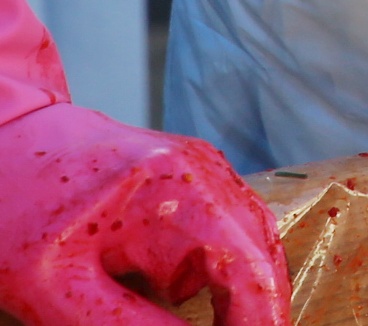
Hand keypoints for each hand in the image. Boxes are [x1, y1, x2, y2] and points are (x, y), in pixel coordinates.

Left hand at [0, 103, 288, 325]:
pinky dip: (223, 267)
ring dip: (238, 288)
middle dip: (252, 308)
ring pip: (248, 238)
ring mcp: (202, 164)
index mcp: (174, 190)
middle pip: (257, 252)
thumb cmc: (18, 212)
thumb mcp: (60, 289)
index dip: (259, 322)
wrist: (5, 143)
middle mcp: (202, 168)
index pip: (245, 269)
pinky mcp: (193, 172)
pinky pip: (228, 225)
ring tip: (223, 323)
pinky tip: (200, 299)